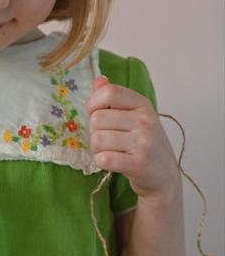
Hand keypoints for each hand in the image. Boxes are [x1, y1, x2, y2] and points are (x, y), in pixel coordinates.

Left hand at [86, 76, 180, 202]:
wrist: (164, 175)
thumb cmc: (144, 143)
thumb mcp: (134, 116)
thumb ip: (114, 98)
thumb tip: (99, 80)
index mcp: (142, 104)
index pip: (109, 92)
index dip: (93, 103)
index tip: (94, 113)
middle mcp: (145, 121)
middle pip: (97, 119)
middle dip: (95, 131)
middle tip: (107, 140)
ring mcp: (143, 143)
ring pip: (97, 140)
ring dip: (97, 149)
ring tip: (110, 151)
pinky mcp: (138, 164)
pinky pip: (103, 159)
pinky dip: (101, 162)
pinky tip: (112, 162)